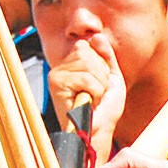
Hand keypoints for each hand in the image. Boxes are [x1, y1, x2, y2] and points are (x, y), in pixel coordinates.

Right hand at [47, 37, 125, 162]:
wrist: (98, 131)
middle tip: (96, 93)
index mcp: (72, 64)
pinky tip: (88, 102)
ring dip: (99, 85)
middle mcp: (61, 67)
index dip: (101, 66)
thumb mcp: (111, 77)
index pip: (88, 45)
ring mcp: (57, 74)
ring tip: (93, 99)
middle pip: (88, 52)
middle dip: (101, 75)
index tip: (99, 85)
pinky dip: (95, 92)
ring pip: (88, 65)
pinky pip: (86, 78)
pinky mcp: (56, 84)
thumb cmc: (104, 110)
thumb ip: (106, 56)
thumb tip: (96, 36)